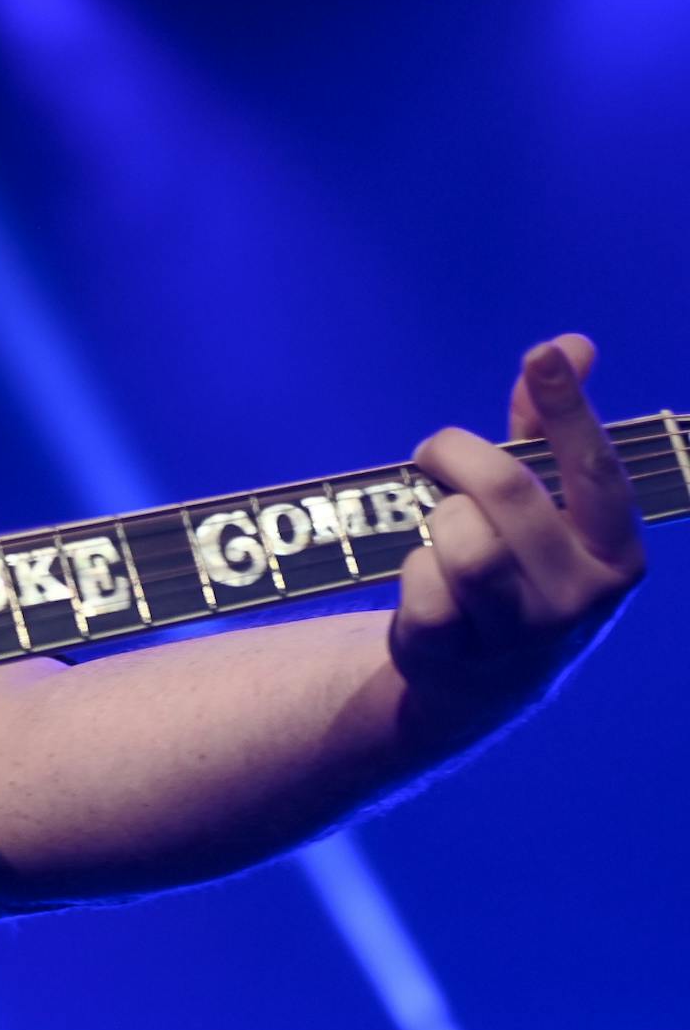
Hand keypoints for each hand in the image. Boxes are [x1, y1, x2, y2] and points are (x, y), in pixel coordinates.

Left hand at [390, 335, 644, 730]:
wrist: (480, 685)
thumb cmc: (519, 569)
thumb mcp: (546, 509)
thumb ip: (550, 430)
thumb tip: (573, 344)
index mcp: (617, 554)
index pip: (595, 471)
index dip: (568, 409)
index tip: (544, 354)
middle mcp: (581, 597)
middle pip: (505, 493)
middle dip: (456, 456)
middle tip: (435, 452)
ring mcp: (522, 635)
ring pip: (461, 541)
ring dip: (438, 520)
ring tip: (444, 533)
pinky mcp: (458, 656)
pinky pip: (420, 583)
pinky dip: (413, 569)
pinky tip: (429, 589)